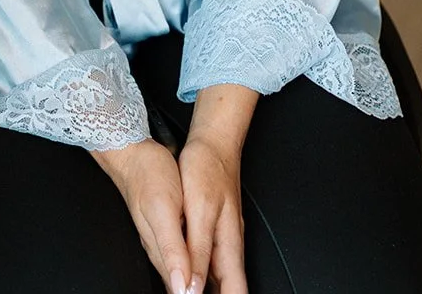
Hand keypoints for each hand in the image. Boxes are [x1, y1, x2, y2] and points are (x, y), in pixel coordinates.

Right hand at [93, 140, 192, 293]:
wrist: (133, 153)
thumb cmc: (148, 176)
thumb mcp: (163, 210)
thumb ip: (172, 249)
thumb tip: (181, 286)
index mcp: (162, 250)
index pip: (182, 288)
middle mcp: (160, 249)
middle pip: (180, 284)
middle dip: (193, 292)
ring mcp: (161, 238)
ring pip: (180, 272)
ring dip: (192, 284)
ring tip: (208, 291)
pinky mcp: (163, 227)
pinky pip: (178, 256)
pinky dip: (188, 268)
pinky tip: (194, 270)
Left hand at [178, 133, 246, 293]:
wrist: (212, 142)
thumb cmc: (206, 169)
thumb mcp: (199, 211)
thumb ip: (198, 251)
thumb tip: (193, 288)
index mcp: (229, 246)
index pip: (235, 293)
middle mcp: (229, 246)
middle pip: (228, 289)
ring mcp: (223, 238)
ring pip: (219, 278)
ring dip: (207, 289)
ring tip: (186, 292)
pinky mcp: (213, 229)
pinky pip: (211, 262)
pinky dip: (202, 275)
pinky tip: (190, 276)